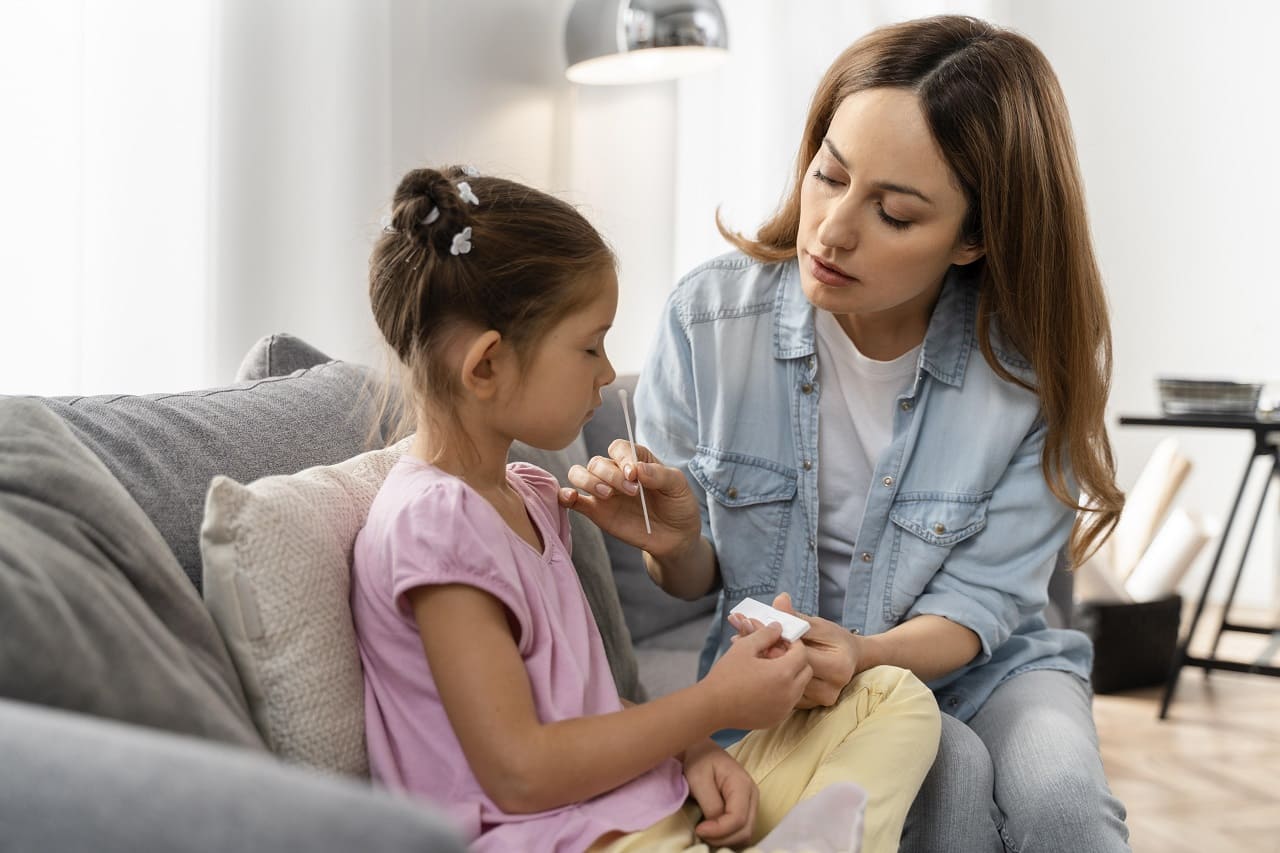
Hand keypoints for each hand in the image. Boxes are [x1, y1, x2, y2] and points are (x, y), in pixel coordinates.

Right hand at [559, 439, 701, 559]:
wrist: (675, 538)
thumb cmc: (678, 506)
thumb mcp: (678, 487)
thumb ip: (660, 475)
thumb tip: (637, 469)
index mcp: (636, 459)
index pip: (619, 448)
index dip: (623, 458)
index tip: (634, 475)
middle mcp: (616, 472)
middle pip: (597, 462)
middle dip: (611, 475)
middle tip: (632, 492)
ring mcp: (603, 491)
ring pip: (579, 473)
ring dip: (588, 481)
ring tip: (607, 495)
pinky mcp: (595, 511)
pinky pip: (572, 500)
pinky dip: (565, 495)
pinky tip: (572, 497)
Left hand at [681, 739, 757, 847]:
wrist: (702, 751)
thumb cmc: (698, 761)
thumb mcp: (699, 779)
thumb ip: (710, 804)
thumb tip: (714, 826)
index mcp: (742, 785)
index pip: (738, 819)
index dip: (719, 831)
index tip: (699, 829)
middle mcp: (752, 796)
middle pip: (745, 830)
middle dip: (722, 839)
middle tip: (701, 833)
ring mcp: (751, 804)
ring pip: (745, 834)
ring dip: (726, 840)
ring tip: (706, 833)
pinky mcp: (745, 809)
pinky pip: (741, 831)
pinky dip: (729, 837)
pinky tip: (714, 833)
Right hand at [701, 623, 810, 730]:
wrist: (711, 707)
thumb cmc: (726, 675)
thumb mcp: (744, 647)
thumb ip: (765, 634)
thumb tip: (778, 627)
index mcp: (783, 673)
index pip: (802, 653)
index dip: (794, 643)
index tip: (781, 640)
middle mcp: (789, 693)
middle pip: (806, 671)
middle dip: (796, 660)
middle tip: (777, 654)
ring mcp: (784, 708)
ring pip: (799, 687)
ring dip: (791, 676)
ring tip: (769, 670)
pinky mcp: (777, 719)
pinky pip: (788, 702)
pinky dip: (783, 692)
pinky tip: (764, 686)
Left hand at [730, 593, 860, 708]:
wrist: (850, 660)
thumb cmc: (835, 639)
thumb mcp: (818, 625)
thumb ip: (796, 617)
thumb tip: (780, 600)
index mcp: (837, 666)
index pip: (799, 654)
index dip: (775, 640)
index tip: (751, 624)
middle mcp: (830, 689)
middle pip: (787, 670)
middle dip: (762, 651)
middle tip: (737, 634)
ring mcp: (819, 701)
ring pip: (782, 682)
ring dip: (760, 664)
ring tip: (739, 645)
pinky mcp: (808, 706)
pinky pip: (783, 691)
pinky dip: (767, 676)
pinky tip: (751, 662)